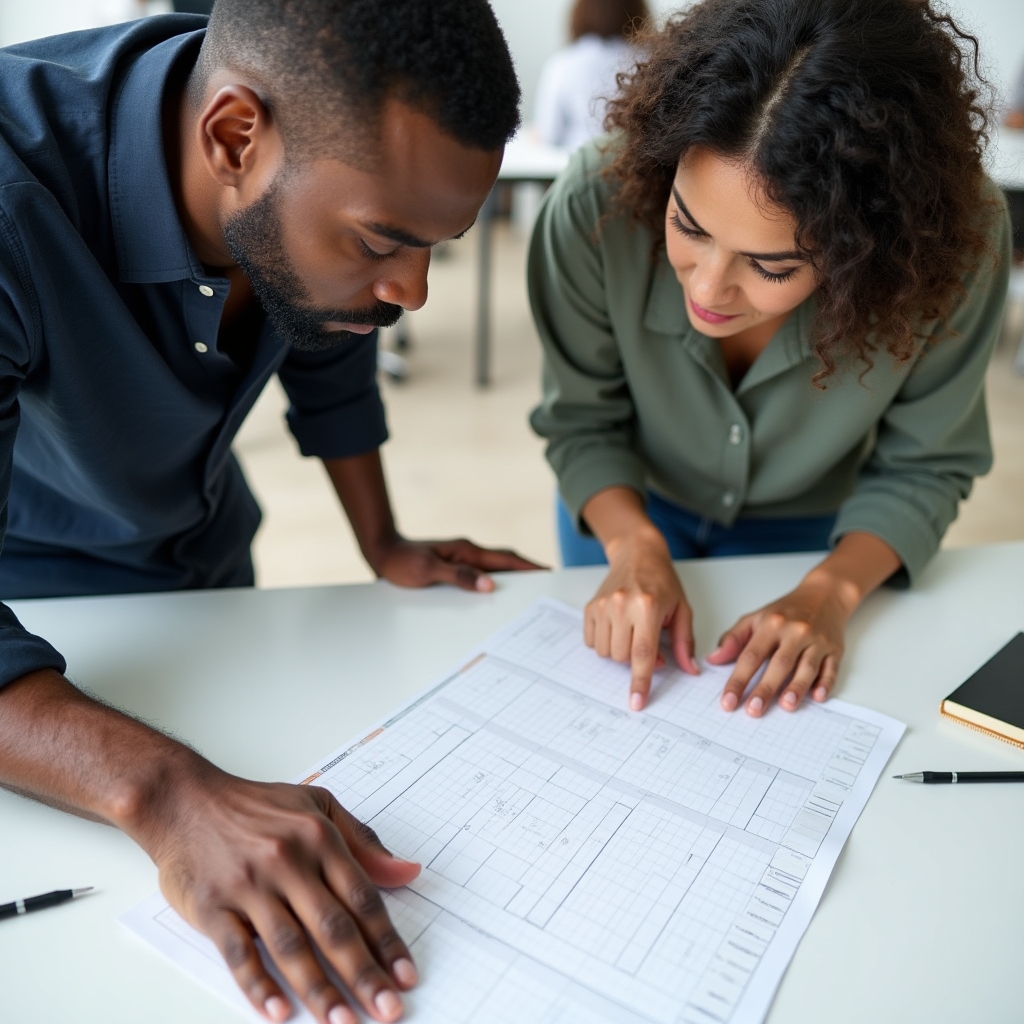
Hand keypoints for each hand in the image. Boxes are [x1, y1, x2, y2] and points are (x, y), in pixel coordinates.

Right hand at [141, 765, 420, 1023]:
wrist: (185, 801)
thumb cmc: (255, 805)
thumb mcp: (317, 805)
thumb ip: (363, 840)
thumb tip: (407, 871)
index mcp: (319, 838)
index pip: (362, 897)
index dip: (386, 940)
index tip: (406, 974)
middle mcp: (288, 862)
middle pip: (333, 927)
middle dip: (363, 974)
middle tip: (388, 1009)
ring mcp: (249, 886)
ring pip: (291, 945)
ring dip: (319, 988)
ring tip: (343, 1020)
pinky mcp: (212, 907)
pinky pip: (238, 953)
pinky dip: (259, 984)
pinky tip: (279, 1011)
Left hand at [371, 535, 544, 591]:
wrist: (383, 553)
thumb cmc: (402, 561)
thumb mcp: (428, 570)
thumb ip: (459, 577)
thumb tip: (489, 585)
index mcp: (467, 551)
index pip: (505, 559)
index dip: (528, 566)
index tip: (548, 572)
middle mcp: (468, 553)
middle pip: (505, 562)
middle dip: (528, 570)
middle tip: (548, 583)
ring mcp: (462, 559)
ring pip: (495, 568)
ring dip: (513, 576)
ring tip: (530, 590)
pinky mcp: (455, 566)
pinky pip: (482, 573)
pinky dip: (496, 580)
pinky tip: (498, 592)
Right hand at [584, 527, 698, 710]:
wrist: (637, 553)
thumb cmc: (661, 581)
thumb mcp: (681, 609)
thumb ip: (684, 642)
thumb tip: (690, 670)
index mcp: (647, 607)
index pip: (643, 654)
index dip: (641, 681)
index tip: (637, 702)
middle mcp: (621, 605)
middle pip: (622, 657)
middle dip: (635, 659)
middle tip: (648, 642)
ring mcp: (602, 606)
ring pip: (606, 652)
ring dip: (620, 652)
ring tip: (632, 632)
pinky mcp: (590, 607)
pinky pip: (592, 642)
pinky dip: (605, 643)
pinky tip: (617, 628)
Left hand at [707, 574, 854, 716]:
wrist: (823, 595)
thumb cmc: (786, 612)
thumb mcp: (755, 618)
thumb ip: (733, 639)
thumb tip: (714, 659)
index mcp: (771, 625)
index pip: (751, 655)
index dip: (738, 679)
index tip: (728, 700)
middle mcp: (795, 632)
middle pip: (779, 663)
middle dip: (765, 688)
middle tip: (753, 710)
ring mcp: (817, 641)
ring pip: (807, 666)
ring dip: (797, 687)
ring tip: (786, 705)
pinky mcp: (835, 649)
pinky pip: (831, 668)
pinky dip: (825, 683)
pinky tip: (817, 696)